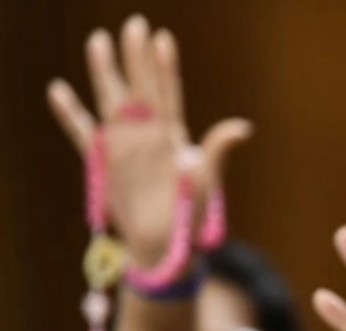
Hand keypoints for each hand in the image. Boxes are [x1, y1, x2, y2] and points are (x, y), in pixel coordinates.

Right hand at [46, 16, 250, 265]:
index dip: (164, 66)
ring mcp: (124, 147)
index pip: (168, 93)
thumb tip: (243, 127)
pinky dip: (71, 113)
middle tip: (132, 23)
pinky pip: (83, 133)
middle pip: (139, 88)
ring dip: (105, 73)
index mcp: (175, 137)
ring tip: (98, 40)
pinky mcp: (104, 164)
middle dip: (135, 56)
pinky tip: (58, 89)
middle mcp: (148, 136)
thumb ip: (218, 150)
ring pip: (111, 101)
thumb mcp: (208, 180)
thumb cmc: (192, 218)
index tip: (162, 37)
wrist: (167, 248)